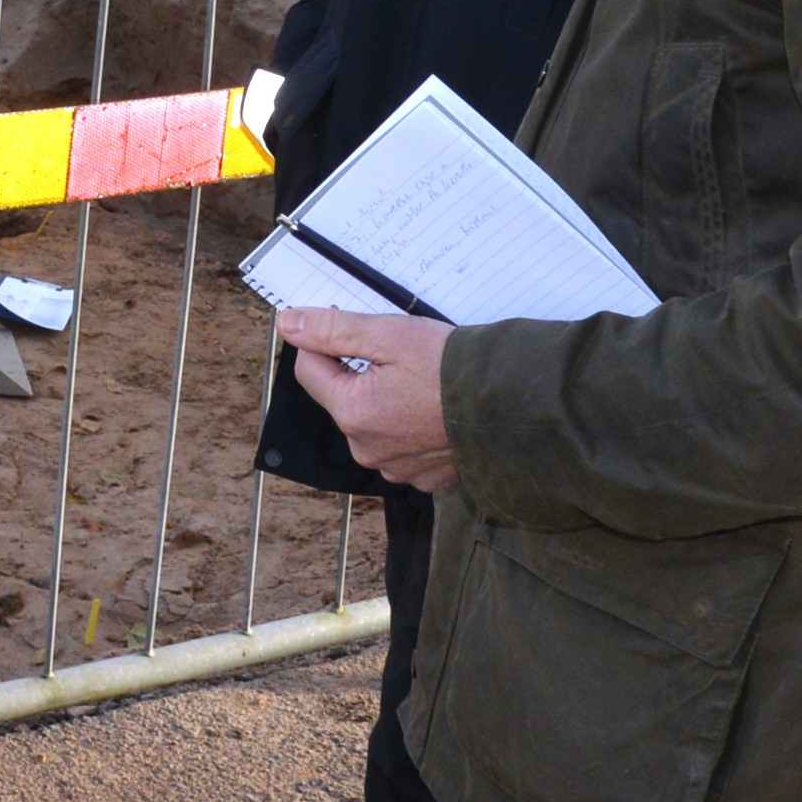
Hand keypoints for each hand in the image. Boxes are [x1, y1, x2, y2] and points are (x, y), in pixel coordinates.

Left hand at [280, 308, 458, 493]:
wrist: (512, 407)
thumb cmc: (452, 368)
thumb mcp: (389, 335)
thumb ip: (333, 330)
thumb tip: (289, 324)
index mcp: (352, 412)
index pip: (309, 370)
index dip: (328, 344)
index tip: (361, 334)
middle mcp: (366, 448)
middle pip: (342, 398)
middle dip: (362, 374)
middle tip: (402, 359)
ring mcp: (396, 467)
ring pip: (372, 423)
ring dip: (387, 402)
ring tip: (424, 386)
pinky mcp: (424, 478)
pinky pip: (402, 446)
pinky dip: (413, 428)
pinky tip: (436, 412)